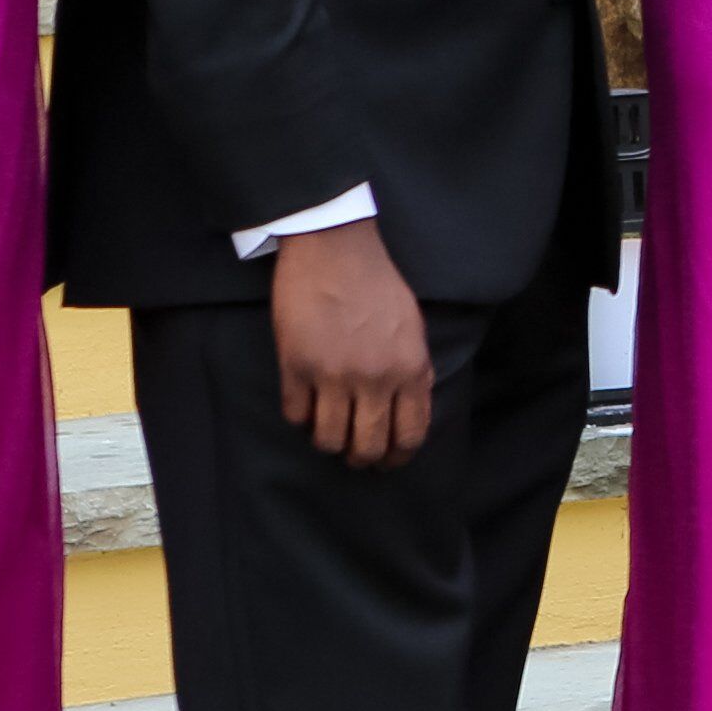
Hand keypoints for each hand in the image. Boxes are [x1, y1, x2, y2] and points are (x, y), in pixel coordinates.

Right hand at [269, 216, 437, 469]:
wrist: (335, 248)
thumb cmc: (378, 284)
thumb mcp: (412, 328)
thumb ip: (416, 371)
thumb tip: (412, 409)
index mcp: (410, 370)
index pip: (409, 436)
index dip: (397, 458)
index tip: (387, 461)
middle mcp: (374, 379)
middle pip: (367, 447)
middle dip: (360, 459)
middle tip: (353, 454)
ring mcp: (333, 375)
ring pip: (328, 439)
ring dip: (327, 442)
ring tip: (326, 431)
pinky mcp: (296, 366)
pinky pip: (295, 415)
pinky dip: (299, 417)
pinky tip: (304, 405)